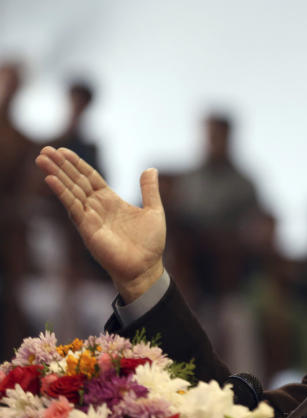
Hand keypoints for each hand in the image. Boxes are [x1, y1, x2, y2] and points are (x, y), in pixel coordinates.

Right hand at [35, 146, 165, 302]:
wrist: (146, 268)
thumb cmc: (150, 243)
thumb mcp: (154, 210)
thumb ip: (149, 190)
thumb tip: (151, 169)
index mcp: (111, 201)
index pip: (90, 178)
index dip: (77, 164)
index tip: (63, 151)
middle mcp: (97, 207)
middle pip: (76, 181)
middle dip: (61, 165)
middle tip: (45, 149)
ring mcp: (90, 217)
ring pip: (71, 191)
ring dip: (56, 174)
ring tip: (41, 159)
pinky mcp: (87, 228)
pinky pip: (73, 207)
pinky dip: (62, 193)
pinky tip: (51, 180)